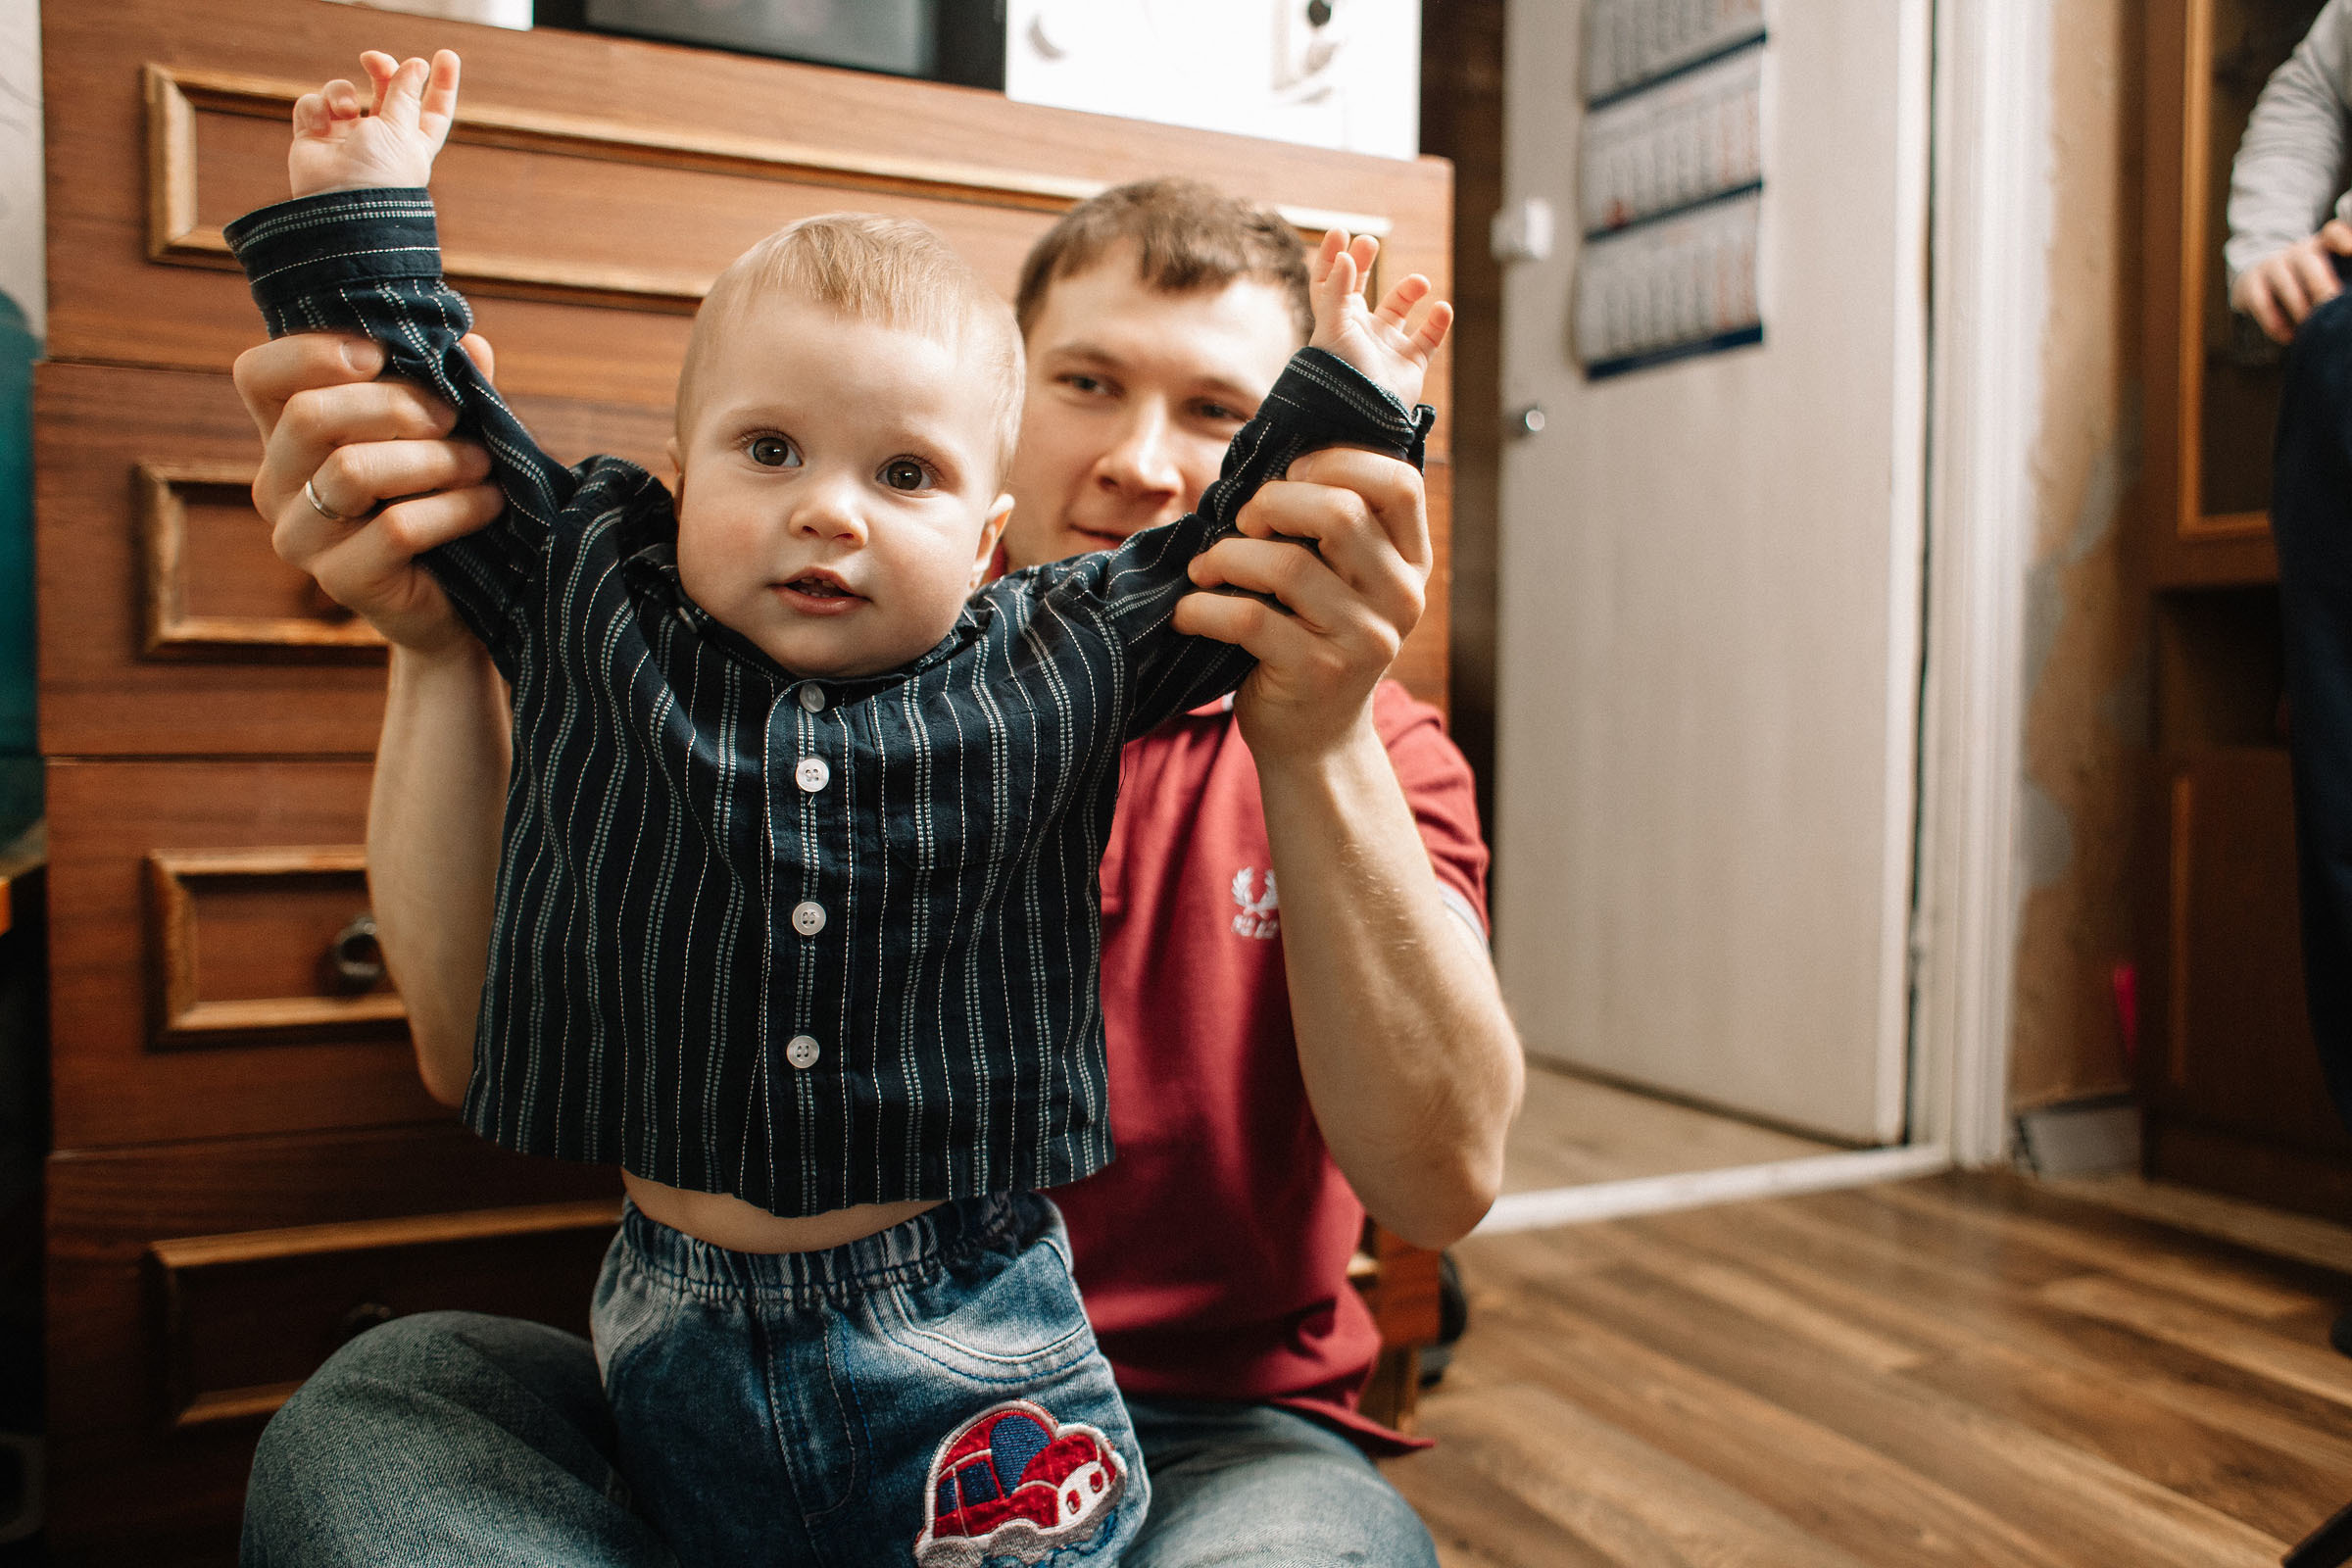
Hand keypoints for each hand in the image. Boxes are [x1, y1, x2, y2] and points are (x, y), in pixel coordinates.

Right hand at [234, 330, 503, 654]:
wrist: (461, 604)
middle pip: (309, 416)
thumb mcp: (443, 433)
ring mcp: (300, 538)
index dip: (310, 352)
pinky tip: (489, 502)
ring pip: (352, 471)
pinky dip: (455, 507)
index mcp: (285, 438)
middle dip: (394, 405)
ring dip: (433, 458)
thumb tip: (470, 343)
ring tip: (482, 461)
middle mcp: (275, 486)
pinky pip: (396, 528)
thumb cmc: (443, 500)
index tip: (381, 354)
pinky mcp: (340, 581)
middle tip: (452, 415)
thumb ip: (448, 385)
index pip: (257, 375)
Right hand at [289, 49, 461, 197]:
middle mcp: (381, 139)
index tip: (446, 55)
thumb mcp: (399, 131)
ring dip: (342, 92)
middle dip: (382, 69)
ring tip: (345, 112)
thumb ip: (404, 95)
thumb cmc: (378, 174)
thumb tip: (417, 65)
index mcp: (413, 142)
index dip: (441, 83)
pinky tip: (320, 127)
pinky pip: (312, 104)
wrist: (337, 208)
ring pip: (343, 92)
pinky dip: (315, 108)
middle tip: (373, 60)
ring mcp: (346, 137)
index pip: (433, 109)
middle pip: (386, 90)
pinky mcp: (314, 137)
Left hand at [1173, 446, 1429, 760]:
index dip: (1338, 461)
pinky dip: (1204, 607)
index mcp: (1410, 562)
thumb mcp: (1341, 581)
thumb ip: (1330, 526)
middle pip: (1340, 513)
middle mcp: (1400, 598)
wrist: (1315, 739)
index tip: (1292, 475)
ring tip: (1205, 570)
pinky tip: (1189, 612)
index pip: (1398, 483)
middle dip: (1273, 502)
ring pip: (1287, 565)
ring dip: (1228, 556)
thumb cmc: (1312, 637)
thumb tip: (1269, 453)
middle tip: (1243, 523)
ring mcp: (1364, 639)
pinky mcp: (1317, 673)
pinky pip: (1249, 619)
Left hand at [1304, 229, 1452, 409]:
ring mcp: (1384, 348)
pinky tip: (1442, 309)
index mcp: (1335, 323)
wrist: (1365, 421)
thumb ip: (1336, 291)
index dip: (1331, 258)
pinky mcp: (1409, 365)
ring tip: (1419, 283)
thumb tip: (1343, 256)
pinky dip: (1438, 322)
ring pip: (1399, 310)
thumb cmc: (1342, 376)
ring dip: (1409, 291)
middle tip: (1371, 241)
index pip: (1328, 284)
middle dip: (1365, 263)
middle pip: (1361, 289)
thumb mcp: (1334, 329)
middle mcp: (1358, 332)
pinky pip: (1427, 338)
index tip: (1340, 232)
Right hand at [2232, 220, 2351, 342]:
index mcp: (2321, 245)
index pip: (2332, 234)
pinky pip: (2263, 304)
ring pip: (2286, 285)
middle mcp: (2297, 251)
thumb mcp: (2325, 270)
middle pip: (2309, 262)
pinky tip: (2290, 337)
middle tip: (2332, 306)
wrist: (2258, 278)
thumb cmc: (2304, 280)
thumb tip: (2344, 304)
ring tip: (2312, 328)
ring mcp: (2271, 265)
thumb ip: (2337, 280)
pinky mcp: (2250, 283)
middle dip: (2322, 286)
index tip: (2350, 250)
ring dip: (2300, 309)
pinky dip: (2276, 324)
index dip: (2342, 239)